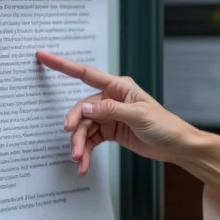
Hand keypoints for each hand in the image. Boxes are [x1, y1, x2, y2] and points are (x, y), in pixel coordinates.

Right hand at [36, 50, 198, 173]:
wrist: (176, 146)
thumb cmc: (164, 125)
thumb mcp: (139, 116)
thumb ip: (111, 110)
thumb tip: (86, 107)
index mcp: (119, 87)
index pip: (85, 73)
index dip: (62, 64)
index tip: (42, 55)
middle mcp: (111, 98)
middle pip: (82, 109)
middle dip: (75, 127)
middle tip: (73, 143)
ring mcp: (109, 115)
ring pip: (84, 127)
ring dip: (80, 144)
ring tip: (79, 160)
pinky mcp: (109, 131)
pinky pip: (90, 139)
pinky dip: (86, 151)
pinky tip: (84, 164)